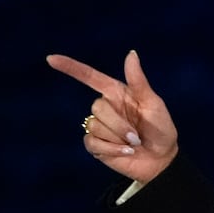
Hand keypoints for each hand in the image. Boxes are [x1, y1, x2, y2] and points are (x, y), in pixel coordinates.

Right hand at [47, 50, 178, 183]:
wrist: (162, 158)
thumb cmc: (160, 128)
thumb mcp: (153, 103)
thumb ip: (138, 81)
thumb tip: (131, 54)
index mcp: (117, 93)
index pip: (90, 77)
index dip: (71, 67)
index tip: (51, 59)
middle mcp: (106, 108)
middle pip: (96, 108)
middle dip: (119, 124)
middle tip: (137, 135)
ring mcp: (99, 127)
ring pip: (94, 126)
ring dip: (118, 137)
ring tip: (134, 143)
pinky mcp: (96, 145)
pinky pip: (92, 142)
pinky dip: (112, 149)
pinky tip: (126, 152)